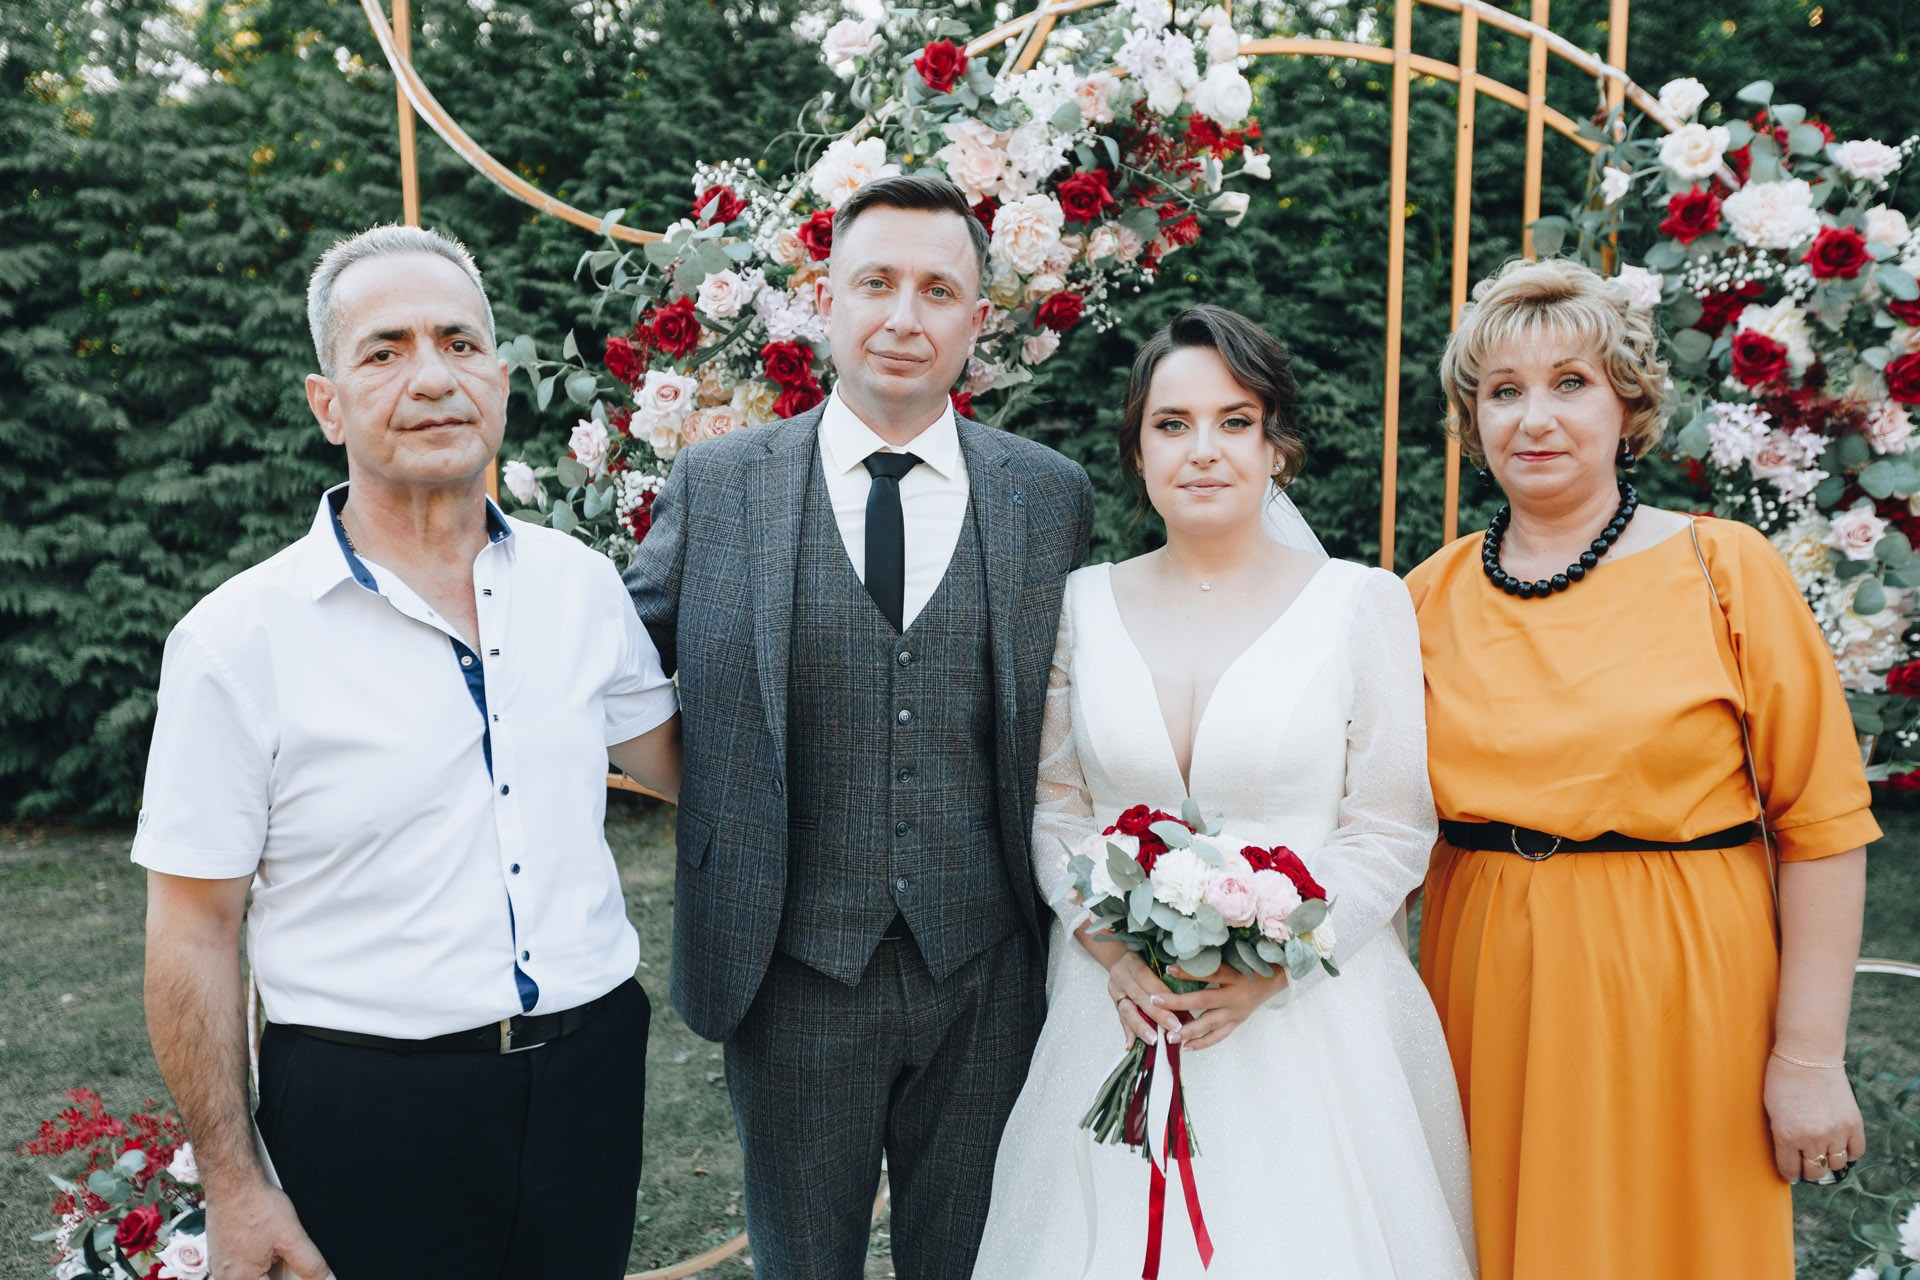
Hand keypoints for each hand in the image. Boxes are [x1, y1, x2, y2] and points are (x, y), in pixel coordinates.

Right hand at [207, 1182, 331, 1279]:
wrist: (232, 1182)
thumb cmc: (254, 1205)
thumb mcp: (291, 1236)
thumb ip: (310, 1263)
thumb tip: (327, 1278)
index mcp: (241, 1279)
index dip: (292, 1278)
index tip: (294, 1266)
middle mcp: (225, 1277)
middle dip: (279, 1269)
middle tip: (282, 1250)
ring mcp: (220, 1265)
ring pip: (254, 1273)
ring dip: (268, 1263)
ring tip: (271, 1241)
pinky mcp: (220, 1253)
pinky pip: (242, 1263)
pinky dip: (257, 1256)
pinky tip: (263, 1238)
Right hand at [1103, 950, 1181, 1046]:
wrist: (1116, 956)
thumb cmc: (1140, 956)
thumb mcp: (1153, 958)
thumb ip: (1165, 974)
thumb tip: (1186, 995)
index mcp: (1133, 963)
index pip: (1150, 982)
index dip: (1165, 997)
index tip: (1181, 1010)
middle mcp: (1121, 978)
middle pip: (1140, 998)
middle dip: (1157, 1015)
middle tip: (1173, 1028)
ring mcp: (1115, 991)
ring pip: (1127, 1011)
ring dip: (1141, 1028)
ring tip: (1153, 1040)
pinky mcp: (1114, 1002)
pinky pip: (1120, 1018)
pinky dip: (1127, 1032)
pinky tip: (1130, 1045)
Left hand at [1148, 962, 1288, 1051]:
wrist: (1273, 980)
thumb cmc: (1249, 966)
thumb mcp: (1234, 959)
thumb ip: (1211, 961)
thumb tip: (1181, 958)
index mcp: (1234, 976)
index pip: (1210, 973)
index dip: (1189, 972)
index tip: (1168, 968)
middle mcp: (1234, 996)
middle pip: (1204, 1001)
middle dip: (1178, 1003)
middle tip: (1156, 1003)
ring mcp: (1236, 1013)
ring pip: (1209, 1024)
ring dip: (1188, 1031)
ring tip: (1169, 1037)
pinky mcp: (1236, 1023)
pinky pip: (1218, 1036)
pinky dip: (1202, 1043)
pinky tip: (1186, 1047)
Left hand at [1764, 1053, 1864, 1184]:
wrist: (1808, 1055)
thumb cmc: (1782, 1078)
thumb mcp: (1771, 1109)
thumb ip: (1780, 1133)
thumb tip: (1788, 1154)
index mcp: (1786, 1135)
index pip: (1790, 1169)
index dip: (1790, 1174)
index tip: (1792, 1175)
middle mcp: (1812, 1138)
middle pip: (1814, 1171)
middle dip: (1809, 1171)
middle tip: (1807, 1166)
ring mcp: (1835, 1132)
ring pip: (1835, 1165)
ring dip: (1828, 1163)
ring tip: (1823, 1156)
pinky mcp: (1853, 1124)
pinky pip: (1856, 1152)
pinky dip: (1848, 1153)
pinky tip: (1840, 1148)